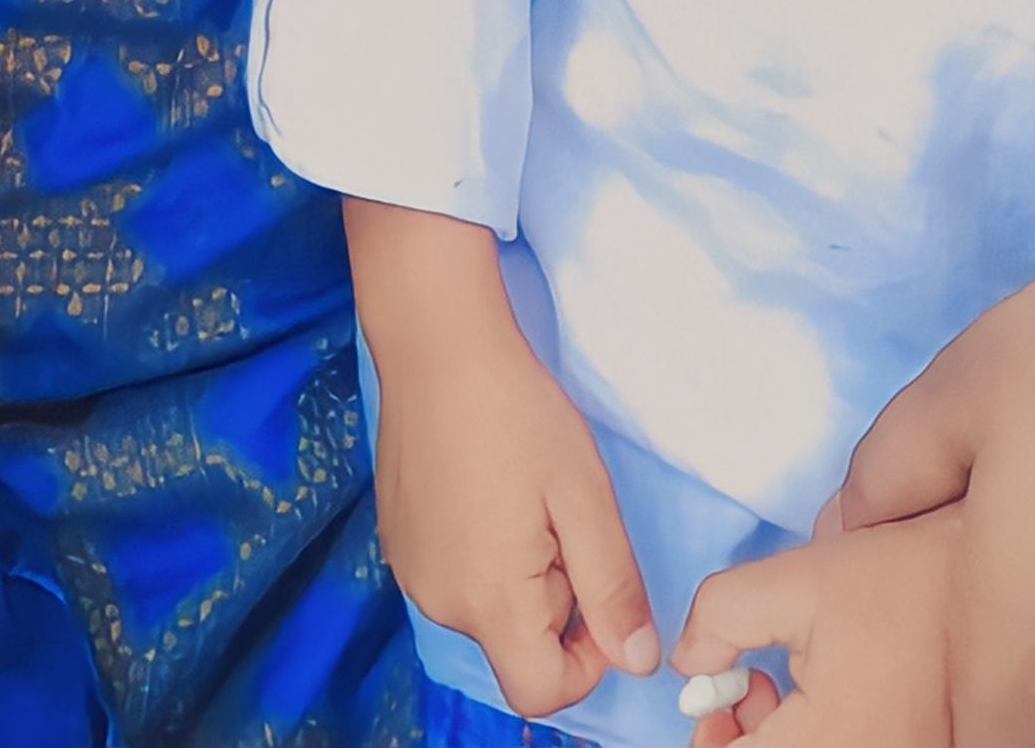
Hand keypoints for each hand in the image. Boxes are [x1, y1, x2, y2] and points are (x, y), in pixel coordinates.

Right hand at [348, 203, 656, 722]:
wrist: (435, 341)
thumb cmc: (517, 414)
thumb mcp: (584, 498)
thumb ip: (613, 589)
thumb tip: (637, 662)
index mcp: (488, 601)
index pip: (540, 691)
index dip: (585, 661)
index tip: (595, 587)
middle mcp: (438, 602)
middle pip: (515, 645)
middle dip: (553, 598)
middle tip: (558, 514)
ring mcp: (410, 570)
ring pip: (486, 609)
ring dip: (518, 573)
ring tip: (519, 492)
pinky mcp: (397, 539)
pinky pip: (454, 575)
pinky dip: (481, 551)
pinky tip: (484, 482)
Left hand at [672, 511, 960, 747]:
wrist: (997, 591)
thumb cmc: (904, 581)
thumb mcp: (796, 578)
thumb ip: (719, 616)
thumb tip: (690, 662)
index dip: (708, 739)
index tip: (715, 694)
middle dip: (740, 741)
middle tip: (743, 686)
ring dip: (776, 741)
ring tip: (781, 682)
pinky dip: (815, 739)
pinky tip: (821, 699)